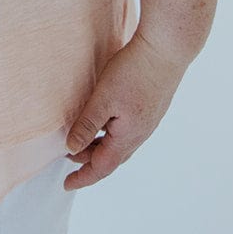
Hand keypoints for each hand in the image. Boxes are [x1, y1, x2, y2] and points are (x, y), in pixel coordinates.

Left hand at [63, 29, 190, 190]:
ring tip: (81, 140)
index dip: (83, 177)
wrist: (166, 49)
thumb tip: (72, 150)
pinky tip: (105, 122)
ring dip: (100, 147)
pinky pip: (127, 131)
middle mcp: (140, 134)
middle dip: (89, 161)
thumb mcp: (103, 98)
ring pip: (120, 144)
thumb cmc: (134, 71)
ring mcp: (147, 121)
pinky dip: (111, 134)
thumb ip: (87, 125)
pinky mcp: (150, 108)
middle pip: (112, 157)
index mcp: (128, 136)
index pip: (102, 167)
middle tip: (67, 157)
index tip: (66, 184)